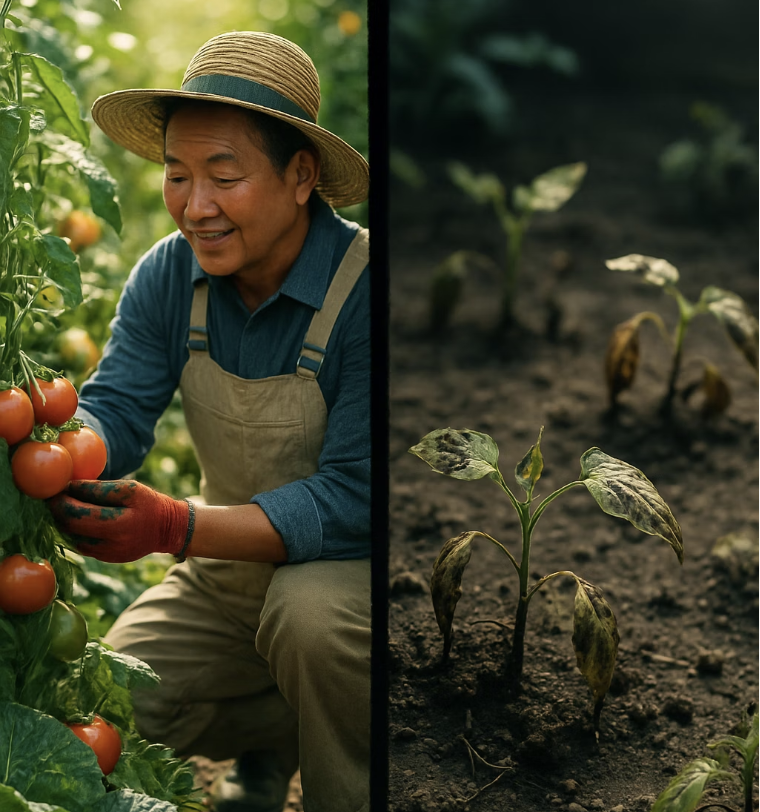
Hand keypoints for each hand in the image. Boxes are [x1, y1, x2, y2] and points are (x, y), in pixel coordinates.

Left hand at [48, 480, 191, 562]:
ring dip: (66, 522)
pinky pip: (83, 545)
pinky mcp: (107, 559)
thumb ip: (99, 489)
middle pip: (72, 527)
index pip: (80, 512)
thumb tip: (69, 488)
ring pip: (74, 538)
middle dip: (59, 511)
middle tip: (55, 498)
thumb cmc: (149, 503)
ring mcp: (109, 554)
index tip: (56, 489)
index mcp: (121, 522)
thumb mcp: (129, 488)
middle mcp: (113, 543)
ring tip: (70, 507)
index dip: (63, 500)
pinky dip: (78, 532)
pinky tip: (82, 521)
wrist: (169, 529)